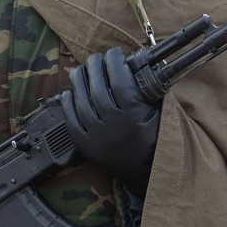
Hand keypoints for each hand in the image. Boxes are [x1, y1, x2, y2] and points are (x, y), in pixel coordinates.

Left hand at [60, 46, 160, 194]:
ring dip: (79, 82)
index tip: (114, 53)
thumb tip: (134, 65)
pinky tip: (69, 92)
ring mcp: (97, 136)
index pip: (119, 80)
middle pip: (97, 88)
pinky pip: (71, 120)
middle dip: (95, 67)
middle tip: (96, 58)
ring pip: (82, 102)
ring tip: (80, 70)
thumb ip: (147, 91)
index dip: (114, 62)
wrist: (148, 172)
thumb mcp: (159, 114)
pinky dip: (68, 104)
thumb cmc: (156, 140)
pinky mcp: (86, 146)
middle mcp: (113, 125)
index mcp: (134, 115)